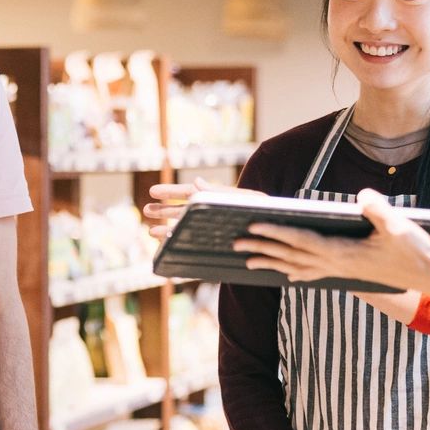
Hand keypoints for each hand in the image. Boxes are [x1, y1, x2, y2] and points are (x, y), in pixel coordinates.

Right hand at [143, 182, 269, 240]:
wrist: (283, 234)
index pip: (191, 193)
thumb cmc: (267, 213)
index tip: (152, 191)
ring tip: (150, 231)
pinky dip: (182, 244)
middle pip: (184, 209)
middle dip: (165, 210)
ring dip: (168, 228)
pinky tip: (169, 246)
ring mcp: (217, 229)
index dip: (172, 192)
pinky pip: (196, 244)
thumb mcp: (247, 201)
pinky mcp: (220, 244)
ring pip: (187, 227)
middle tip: (146, 210)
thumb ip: (220, 194)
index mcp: (221, 199)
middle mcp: (215, 213)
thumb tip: (195, 182)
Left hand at [235, 189, 429, 291]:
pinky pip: (310, 273)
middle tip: (234, 242)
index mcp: (343, 252)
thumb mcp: (401, 227)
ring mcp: (338, 271)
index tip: (254, 225)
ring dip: (270, 262)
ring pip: (295, 267)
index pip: (302, 240)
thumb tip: (362, 196)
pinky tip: (283, 273)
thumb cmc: (415, 251)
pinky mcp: (345, 274)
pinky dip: (291, 272)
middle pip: (291, 254)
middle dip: (262, 247)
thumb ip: (381, 211)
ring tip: (246, 259)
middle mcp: (335, 264)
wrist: (429, 280)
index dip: (277, 232)